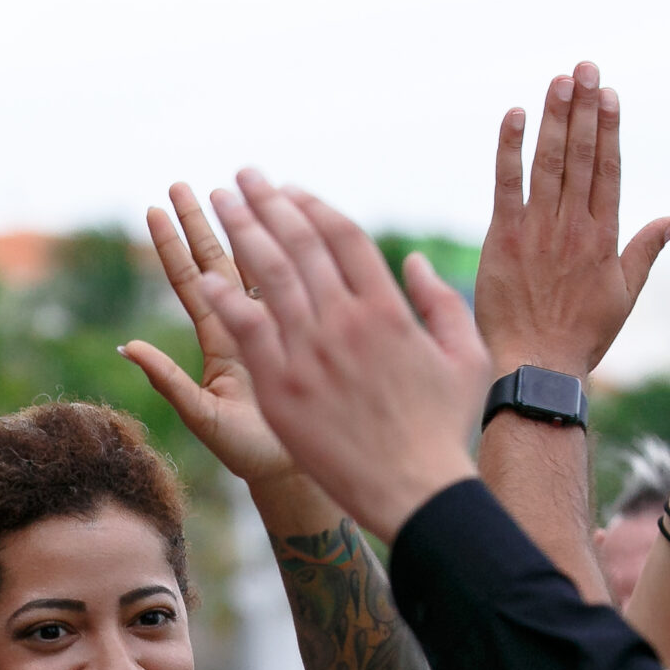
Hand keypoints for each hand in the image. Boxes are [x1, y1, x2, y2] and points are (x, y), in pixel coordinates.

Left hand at [124, 184, 300, 489]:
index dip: (170, 247)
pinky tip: (286, 221)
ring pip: (256, 265)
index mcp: (218, 342)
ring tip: (229, 188)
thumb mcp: (203, 417)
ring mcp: (275, 326)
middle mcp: (242, 326)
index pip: (189, 282)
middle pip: (216, 262)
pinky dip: (291, 252)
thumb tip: (129, 347)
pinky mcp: (305, 332)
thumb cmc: (247, 453)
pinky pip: (297, 283)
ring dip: (242, 227)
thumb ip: (169, 382)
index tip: (152, 210)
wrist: (298, 471)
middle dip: (199, 222)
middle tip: (180, 183)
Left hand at [201, 173, 490, 542]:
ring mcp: (311, 354)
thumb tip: (413, 261)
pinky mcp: (282, 390)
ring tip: (217, 203)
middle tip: (243, 178)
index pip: (343, 237)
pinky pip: (246, 331)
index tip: (290, 191)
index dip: (312, 207)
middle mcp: (346, 321)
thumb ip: (442, 303)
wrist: (416, 491)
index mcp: (388, 308)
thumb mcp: (466, 357)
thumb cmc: (443, 430)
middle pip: (299, 243)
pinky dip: (224, 299)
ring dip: (240, 232)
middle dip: (267, 203)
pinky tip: (203, 275)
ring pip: (268, 276)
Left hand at [475, 61, 669, 377]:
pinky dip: (510, 149)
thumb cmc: (583, 336)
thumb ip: (646, 250)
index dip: (608, 128)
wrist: (539, 366)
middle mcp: (574, 226)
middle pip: (580, 155)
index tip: (609, 93)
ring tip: (559, 79)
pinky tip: (515, 115)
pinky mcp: (504, 239)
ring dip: (554, 117)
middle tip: (584, 67)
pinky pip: (506, 185)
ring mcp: (539, 230)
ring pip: (549, 162)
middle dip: (583, 108)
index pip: (608, 169)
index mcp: (604, 237)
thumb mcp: (625, 295)